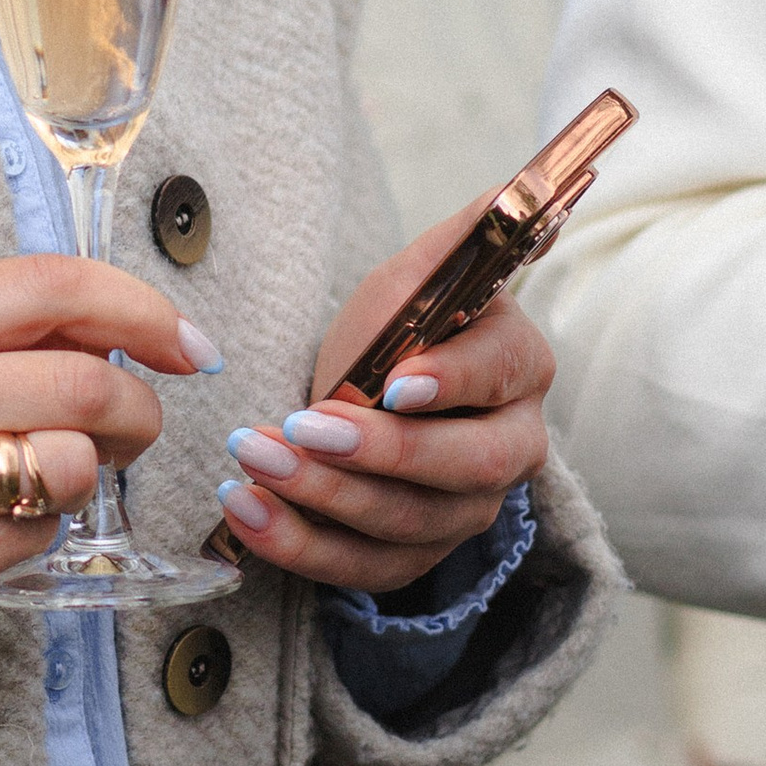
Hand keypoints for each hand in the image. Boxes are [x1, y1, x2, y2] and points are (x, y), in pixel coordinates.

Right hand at [0, 258, 218, 665]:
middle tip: (137, 422)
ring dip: (89, 471)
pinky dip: (39, 526)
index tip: (185, 341)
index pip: (53, 288)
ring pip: (72, 466)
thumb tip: (92, 334)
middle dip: (140, 407)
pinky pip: (36, 537)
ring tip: (54, 473)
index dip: (142, 310)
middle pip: (86, 385)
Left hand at [214, 197, 552, 598]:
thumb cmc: (398, 329)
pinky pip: (365, 571)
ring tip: (251, 460)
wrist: (365, 394)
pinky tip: (246, 512)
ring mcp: (466, 513)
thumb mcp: (419, 275)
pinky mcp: (416, 557)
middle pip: (463, 469)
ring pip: (408, 524)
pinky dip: (300, 547)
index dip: (449, 381)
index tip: (393, 381)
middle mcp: (510, 450)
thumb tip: (509, 194)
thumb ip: (466, 235)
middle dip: (378, 453)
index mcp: (519, 370)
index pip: (498, 377)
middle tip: (300, 428)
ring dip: (323, 498)